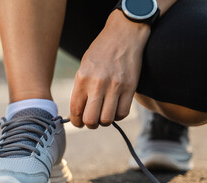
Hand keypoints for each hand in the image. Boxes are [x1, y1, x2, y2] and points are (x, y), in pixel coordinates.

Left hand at [69, 11, 150, 128]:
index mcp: (82, 78)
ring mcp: (115, 87)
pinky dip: (118, 115)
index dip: (76, 121)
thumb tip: (77, 112)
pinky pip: (123, 113)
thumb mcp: (84, 66)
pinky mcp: (130, 88)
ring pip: (107, 120)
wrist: (124, 34)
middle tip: (91, 121)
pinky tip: (115, 109)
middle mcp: (98, 84)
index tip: (78, 122)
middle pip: (91, 120)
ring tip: (104, 114)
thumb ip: (81, 88)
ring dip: (104, 121)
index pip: (76, 110)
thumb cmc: (101, 51)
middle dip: (89, 124)